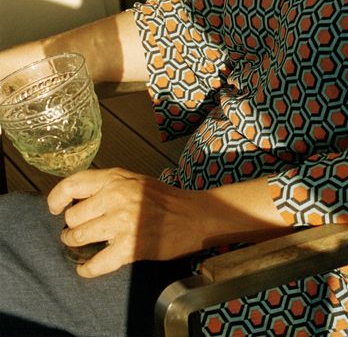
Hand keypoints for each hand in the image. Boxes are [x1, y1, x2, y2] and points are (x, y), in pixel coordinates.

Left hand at [47, 167, 204, 277]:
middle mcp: (116, 197)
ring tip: (81, 244)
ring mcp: (122, 222)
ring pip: (78, 237)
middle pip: (73, 216)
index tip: (54, 209)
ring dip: (76, 244)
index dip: (56, 198)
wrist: (193, 215)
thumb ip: (107, 185)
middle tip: (78, 231)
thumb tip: (76, 200)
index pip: (73, 184)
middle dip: (72, 227)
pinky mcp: (129, 247)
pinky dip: (86, 269)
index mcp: (116, 178)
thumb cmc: (163, 198)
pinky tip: (86, 268)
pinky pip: (95, 263)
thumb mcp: (134, 180)